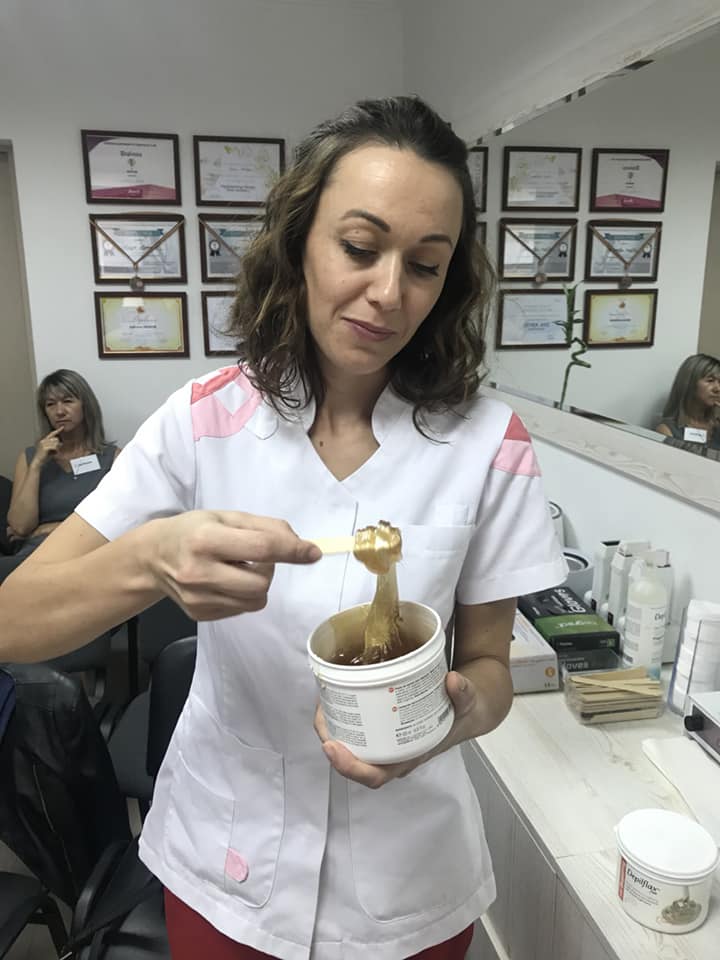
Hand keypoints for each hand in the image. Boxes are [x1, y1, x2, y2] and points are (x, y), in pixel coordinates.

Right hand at [32, 428, 62, 465]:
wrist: (38, 461)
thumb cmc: (44, 456)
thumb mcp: (50, 450)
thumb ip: (54, 445)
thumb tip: (61, 443)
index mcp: (44, 440)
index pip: (52, 434)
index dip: (57, 430)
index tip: (62, 427)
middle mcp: (43, 440)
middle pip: (56, 439)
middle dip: (58, 444)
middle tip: (56, 450)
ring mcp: (43, 444)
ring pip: (56, 443)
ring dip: (57, 448)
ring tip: (54, 452)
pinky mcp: (45, 447)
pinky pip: (54, 447)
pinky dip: (56, 450)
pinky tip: (54, 453)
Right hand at [148, 510, 320, 620]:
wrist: (152, 557)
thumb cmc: (193, 530)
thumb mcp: (226, 517)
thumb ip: (266, 528)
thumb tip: (304, 548)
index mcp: (206, 539)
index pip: (261, 548)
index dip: (292, 550)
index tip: (312, 552)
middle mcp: (199, 571)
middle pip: (260, 583)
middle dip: (268, 569)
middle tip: (254, 557)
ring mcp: (197, 598)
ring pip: (255, 601)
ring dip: (257, 584)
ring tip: (238, 569)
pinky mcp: (199, 614)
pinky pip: (241, 609)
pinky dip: (243, 595)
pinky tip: (225, 580)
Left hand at [314, 670, 478, 788]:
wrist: (468, 709)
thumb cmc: (463, 713)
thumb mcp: (468, 703)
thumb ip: (463, 694)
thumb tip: (453, 681)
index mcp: (409, 758)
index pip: (374, 776)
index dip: (349, 767)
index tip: (332, 747)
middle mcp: (394, 755)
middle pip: (353, 761)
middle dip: (331, 741)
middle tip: (321, 715)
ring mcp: (386, 742)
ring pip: (351, 745)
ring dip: (332, 728)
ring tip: (322, 703)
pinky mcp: (383, 727)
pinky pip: (357, 729)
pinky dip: (343, 716)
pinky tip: (336, 696)